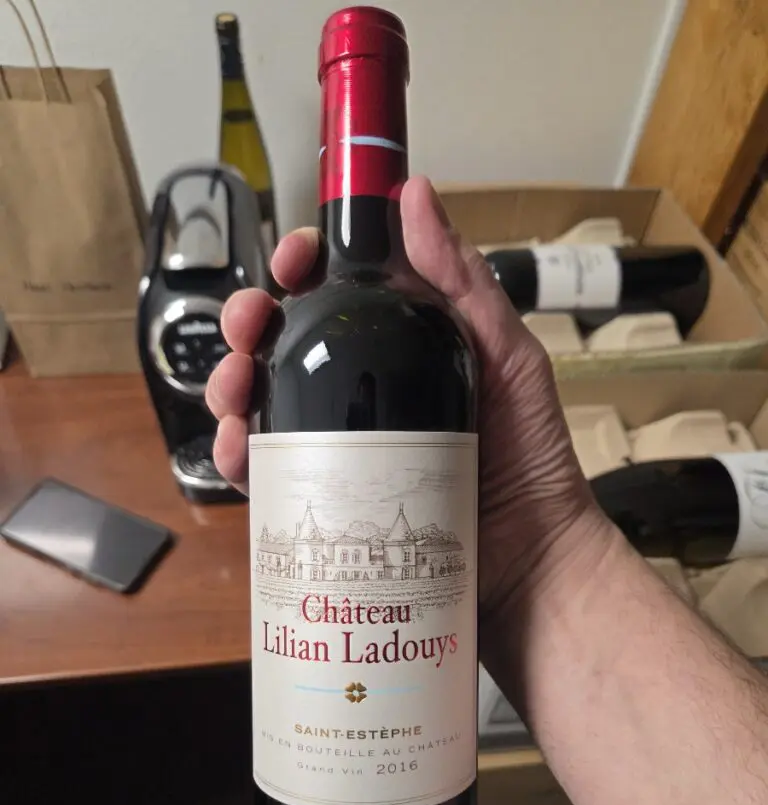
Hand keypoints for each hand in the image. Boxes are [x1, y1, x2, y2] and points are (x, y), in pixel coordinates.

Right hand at [206, 176, 610, 693]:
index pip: (340, 290)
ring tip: (235, 393)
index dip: (304, 266)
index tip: (291, 263)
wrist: (529, 566)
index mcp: (404, 347)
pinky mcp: (328, 500)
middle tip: (248, 329)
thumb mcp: (508, 359)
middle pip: (289, 342)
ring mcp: (344, 446)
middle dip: (252, 324)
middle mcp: (367, 391)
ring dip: (234, 386)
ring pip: (267, 401)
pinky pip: (271, 471)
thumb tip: (415, 196)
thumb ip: (465, 284)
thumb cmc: (531, 462)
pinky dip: (240, 456)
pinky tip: (238, 450)